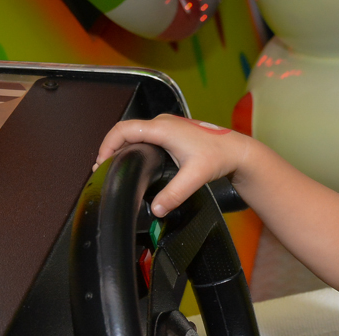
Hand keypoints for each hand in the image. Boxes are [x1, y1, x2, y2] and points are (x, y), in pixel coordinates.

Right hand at [94, 114, 251, 216]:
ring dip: (122, 146)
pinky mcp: (172, 131)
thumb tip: (157, 209)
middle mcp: (162, 123)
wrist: (237, 151)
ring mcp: (167, 125)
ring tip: (114, 164)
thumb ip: (174, 194)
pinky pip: (145, 135)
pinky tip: (134, 159)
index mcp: (162, 128)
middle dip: (111, 147)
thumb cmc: (219, 157)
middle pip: (126, 130)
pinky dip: (134, 145)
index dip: (107, 145)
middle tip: (103, 168)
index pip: (124, 130)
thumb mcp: (195, 177)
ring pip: (135, 132)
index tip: (101, 162)